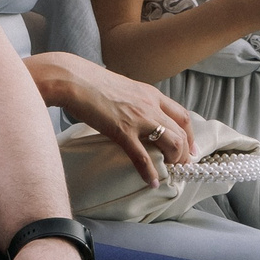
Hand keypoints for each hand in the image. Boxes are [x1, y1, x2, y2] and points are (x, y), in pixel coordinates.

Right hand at [34, 53, 194, 185]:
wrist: (69, 78)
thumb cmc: (86, 80)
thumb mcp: (119, 86)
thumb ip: (130, 100)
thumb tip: (129, 112)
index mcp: (149, 94)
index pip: (182, 115)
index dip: (189, 135)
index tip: (189, 148)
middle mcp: (150, 106)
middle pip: (181, 133)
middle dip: (184, 153)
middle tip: (179, 165)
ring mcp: (138, 119)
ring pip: (172, 144)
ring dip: (174, 161)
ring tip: (169, 172)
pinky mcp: (121, 131)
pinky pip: (142, 156)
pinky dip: (150, 172)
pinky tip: (152, 182)